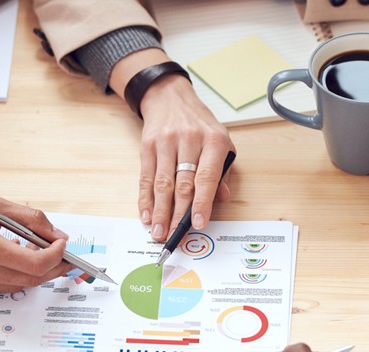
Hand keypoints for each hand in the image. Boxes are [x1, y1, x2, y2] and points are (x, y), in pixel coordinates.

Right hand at [0, 193, 72, 303]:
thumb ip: (30, 219)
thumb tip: (57, 236)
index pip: (36, 264)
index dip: (57, 257)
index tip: (63, 246)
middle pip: (30, 280)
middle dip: (52, 268)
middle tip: (61, 256)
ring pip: (15, 287)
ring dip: (30, 273)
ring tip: (33, 254)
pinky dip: (7, 278)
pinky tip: (5, 262)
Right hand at [138, 76, 233, 240]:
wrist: (171, 98)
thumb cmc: (200, 126)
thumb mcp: (221, 142)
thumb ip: (222, 172)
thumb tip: (221, 199)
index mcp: (214, 141)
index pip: (207, 177)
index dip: (202, 203)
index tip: (199, 223)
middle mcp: (190, 140)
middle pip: (182, 184)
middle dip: (177, 214)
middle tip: (174, 236)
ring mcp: (166, 142)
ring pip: (162, 183)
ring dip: (160, 211)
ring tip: (158, 232)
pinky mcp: (148, 146)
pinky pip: (146, 177)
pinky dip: (145, 199)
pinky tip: (146, 214)